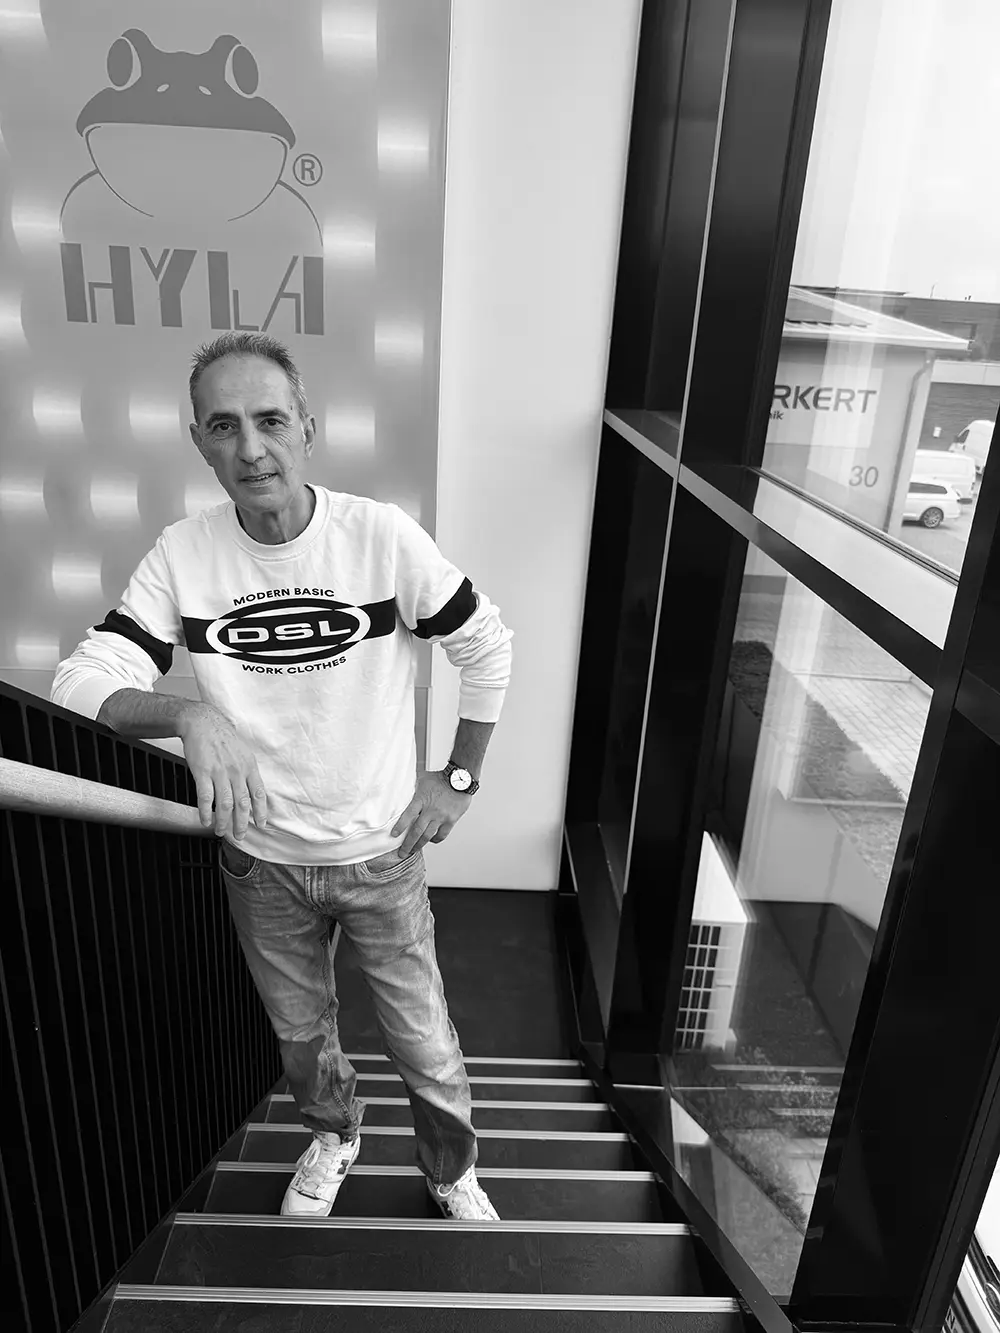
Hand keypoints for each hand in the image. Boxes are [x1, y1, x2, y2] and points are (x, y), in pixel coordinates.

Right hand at [179, 703, 267, 840]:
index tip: (260, 824)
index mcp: (249, 766)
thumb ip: (247, 771)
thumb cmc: (222, 737)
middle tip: (240, 836)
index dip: (260, 812)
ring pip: (225, 804)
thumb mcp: (243, 752)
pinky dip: (205, 812)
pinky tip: (204, 820)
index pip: (259, 794)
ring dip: (223, 821)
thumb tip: (251, 790)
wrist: (202, 722)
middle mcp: (237, 771)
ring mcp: (220, 772)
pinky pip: (206, 797)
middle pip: (242, 804)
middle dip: (242, 824)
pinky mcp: (203, 772)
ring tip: (221, 831)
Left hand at [391, 770, 471, 857]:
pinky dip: (435, 840)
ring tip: (413, 851)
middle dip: (408, 844)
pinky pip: (441, 834)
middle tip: (402, 853)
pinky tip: (430, 840)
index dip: (400, 826)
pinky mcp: (451, 820)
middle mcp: (430, 810)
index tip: (394, 835)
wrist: (460, 779)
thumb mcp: (422, 778)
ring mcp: (441, 816)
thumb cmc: (441, 778)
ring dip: (419, 845)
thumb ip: (411, 784)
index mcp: (421, 799)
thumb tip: (399, 784)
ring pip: (427, 836)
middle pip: (417, 831)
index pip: (408, 815)